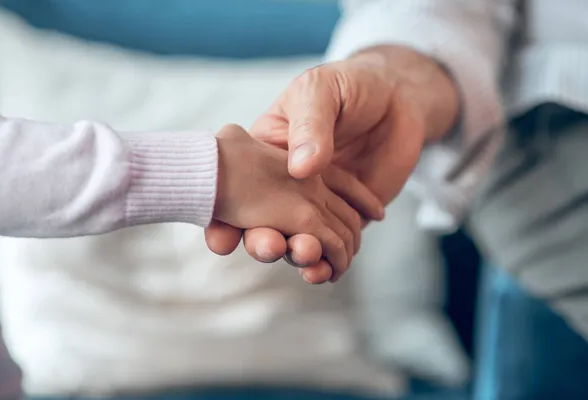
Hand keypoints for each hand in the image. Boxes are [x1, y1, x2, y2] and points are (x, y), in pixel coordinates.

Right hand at [207, 46, 459, 282]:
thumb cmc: (348, 86)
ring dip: (296, 255)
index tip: (219, 237)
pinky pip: (331, 248)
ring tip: (306, 256)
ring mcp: (314, 205)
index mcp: (265, 154)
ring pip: (295, 241)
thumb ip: (310, 125)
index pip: (235, 190)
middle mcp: (284, 186)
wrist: (397, 97)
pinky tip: (327, 271)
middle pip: (263, 224)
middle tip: (268, 246)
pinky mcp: (345, 219)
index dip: (222, 216)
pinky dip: (326, 264)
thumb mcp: (320, 90)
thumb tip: (303, 170)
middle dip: (261, 242)